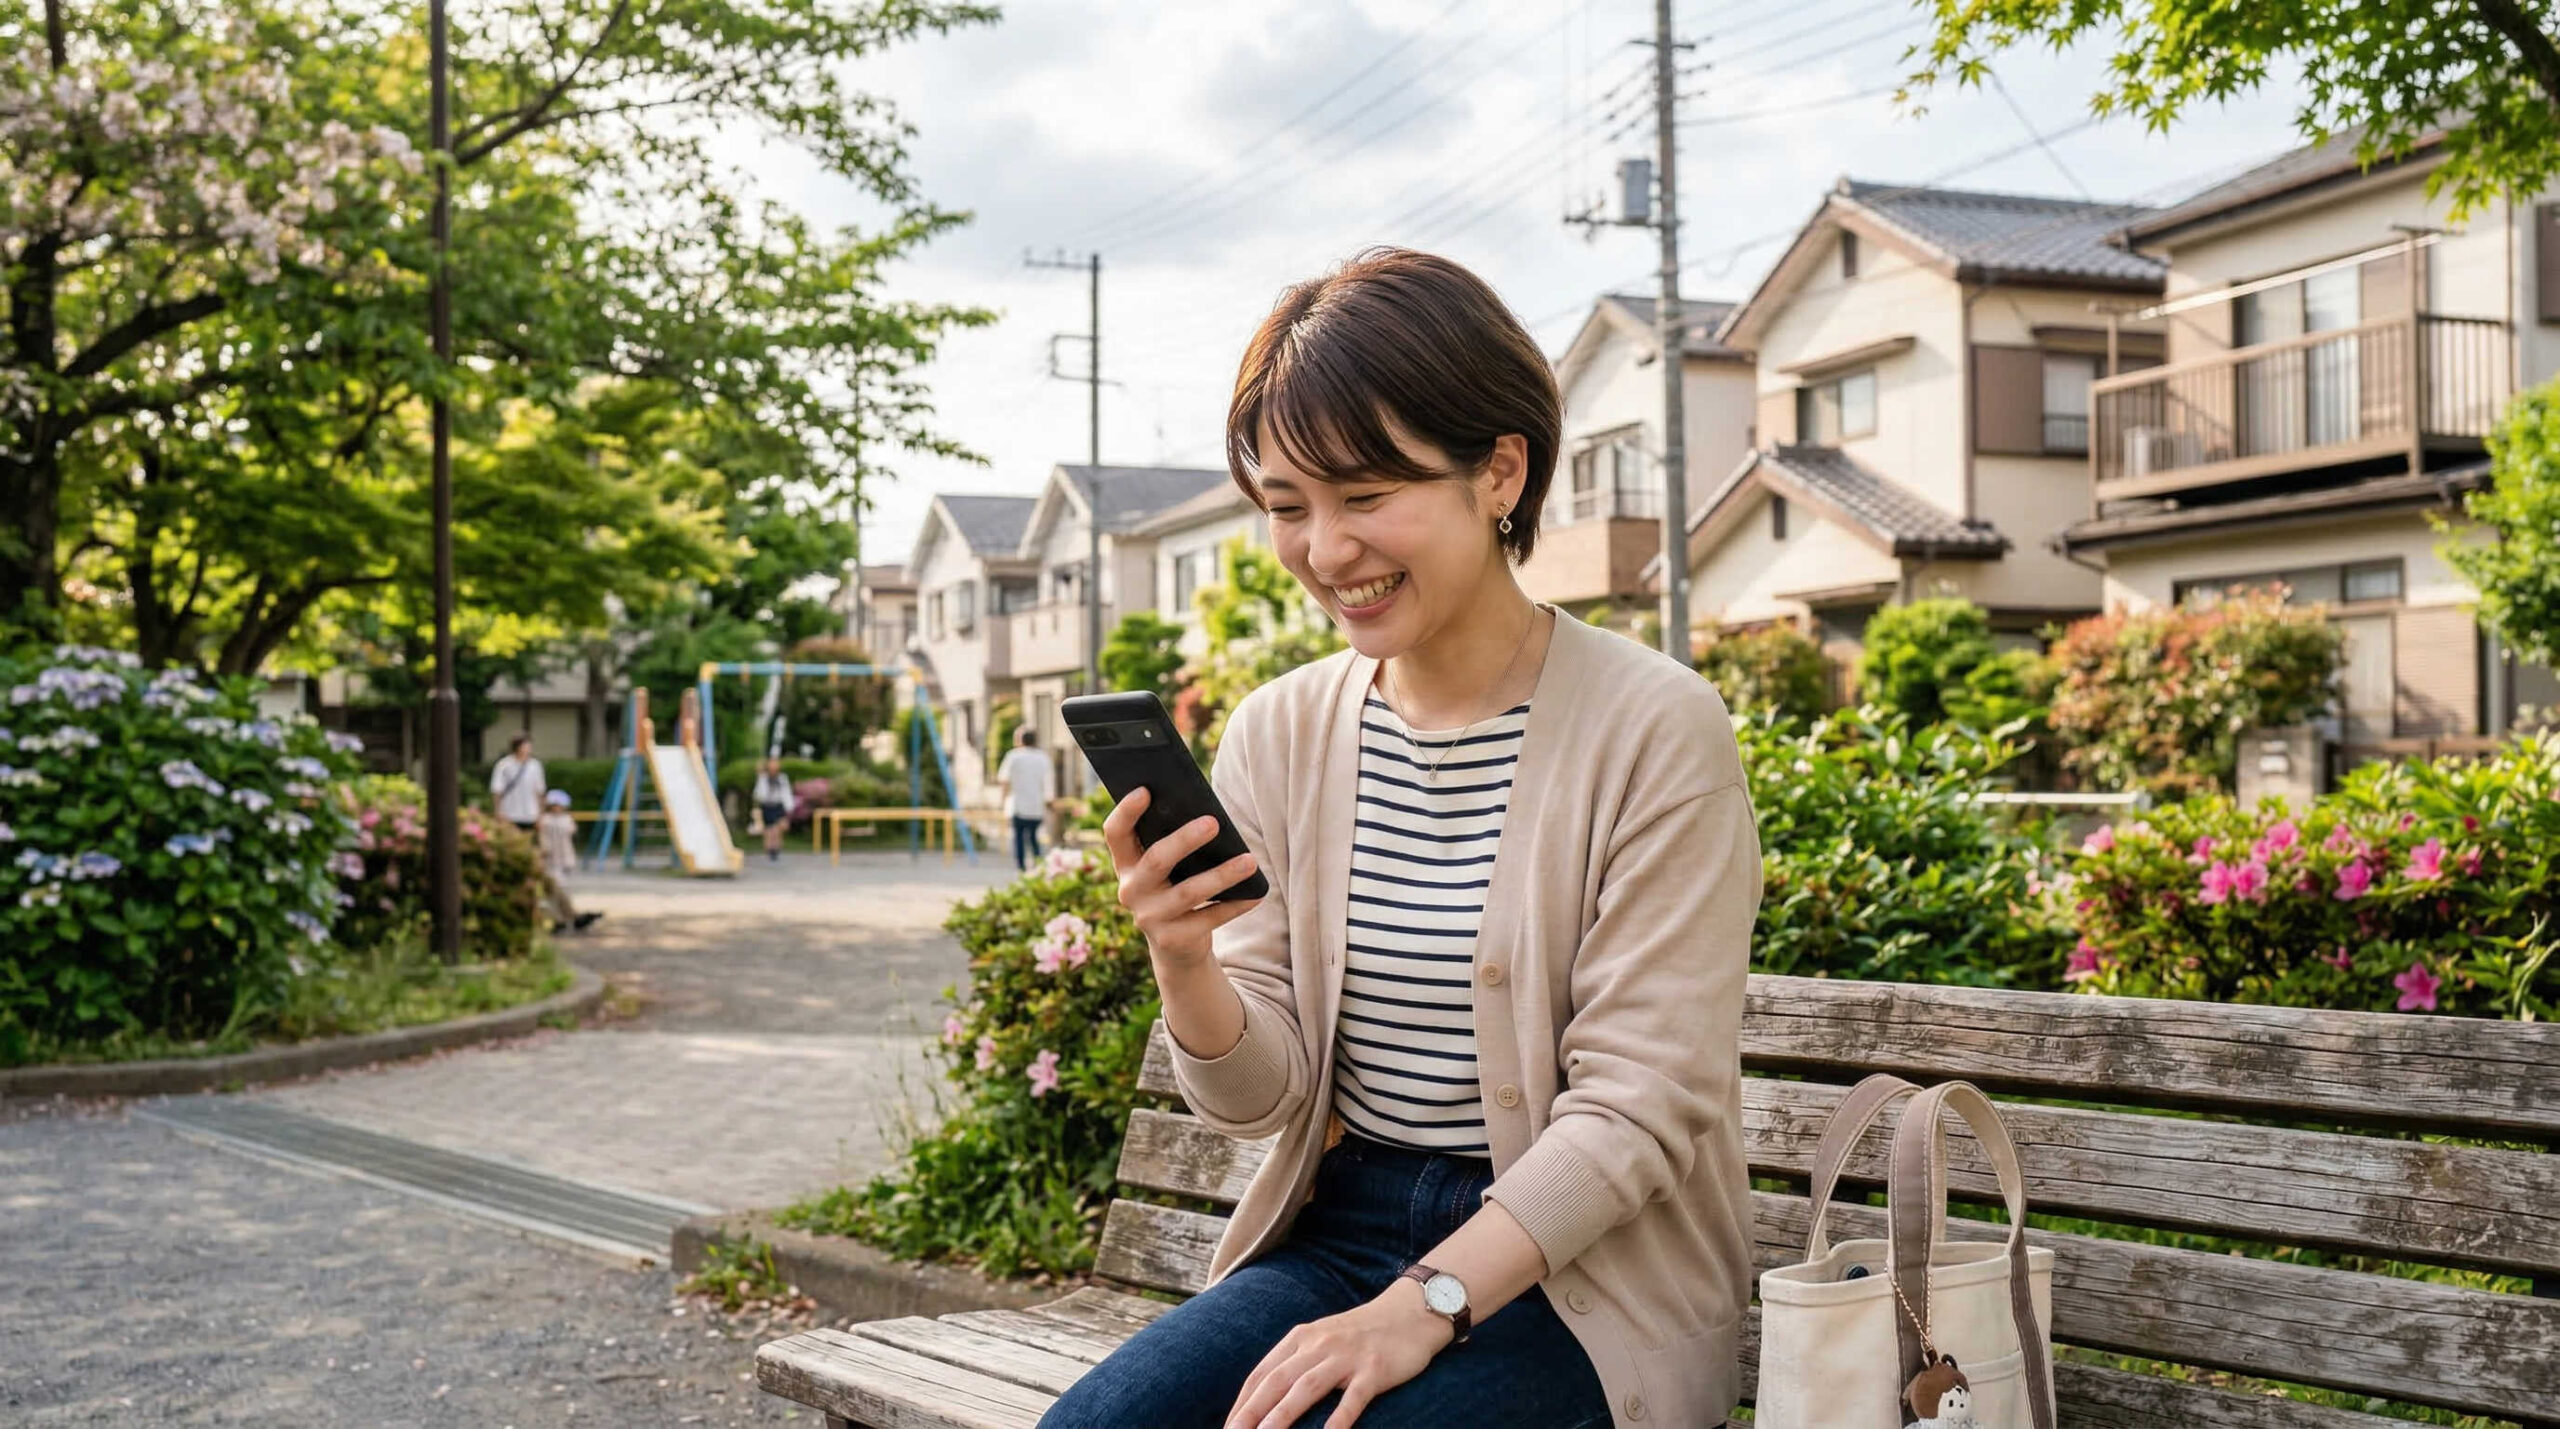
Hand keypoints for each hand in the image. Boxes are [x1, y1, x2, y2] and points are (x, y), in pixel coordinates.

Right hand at [1104, 787, 1260, 965]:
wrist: (1176, 945)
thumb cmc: (1176, 886)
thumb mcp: (1169, 866)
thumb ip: (1173, 841)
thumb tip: (1209, 818)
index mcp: (1126, 863)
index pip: (1115, 833)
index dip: (1126, 811)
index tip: (1145, 790)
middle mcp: (1131, 891)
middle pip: (1156, 860)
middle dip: (1184, 840)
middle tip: (1213, 822)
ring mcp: (1149, 918)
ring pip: (1187, 892)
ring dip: (1221, 875)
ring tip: (1249, 861)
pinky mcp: (1172, 939)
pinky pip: (1209, 919)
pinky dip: (1235, 905)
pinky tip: (1256, 893)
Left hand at [1224, 1279, 1449, 1428]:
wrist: (1411, 1311)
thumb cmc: (1362, 1334)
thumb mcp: (1322, 1339)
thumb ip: (1296, 1363)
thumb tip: (1265, 1396)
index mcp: (1301, 1338)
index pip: (1262, 1373)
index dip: (1242, 1403)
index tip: (1228, 1427)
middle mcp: (1319, 1344)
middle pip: (1277, 1381)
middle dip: (1251, 1412)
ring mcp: (1347, 1356)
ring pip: (1307, 1387)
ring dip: (1282, 1414)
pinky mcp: (1375, 1368)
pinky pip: (1354, 1396)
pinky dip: (1340, 1416)